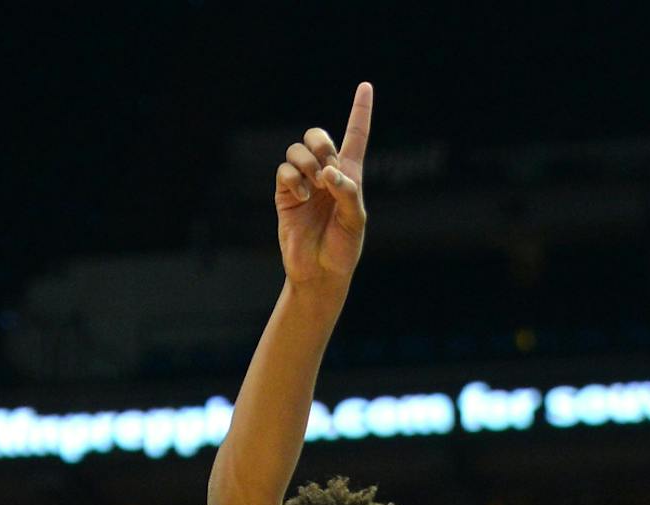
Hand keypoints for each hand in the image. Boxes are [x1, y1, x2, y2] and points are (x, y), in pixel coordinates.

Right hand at [275, 83, 371, 286]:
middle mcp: (324, 174)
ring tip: (314, 187)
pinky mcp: (284, 195)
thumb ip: (347, 193)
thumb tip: (327, 172)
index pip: (356, 135)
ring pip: (297, 150)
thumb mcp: (355, 221)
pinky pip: (284, 171)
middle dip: (321, 144)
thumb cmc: (342, 249)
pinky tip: (302, 197)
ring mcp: (302, 183)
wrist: (318, 273)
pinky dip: (293, 179)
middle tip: (327, 169)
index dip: (360, 111)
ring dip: (307, 163)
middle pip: (318, 135)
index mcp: (349, 175)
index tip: (365, 86)